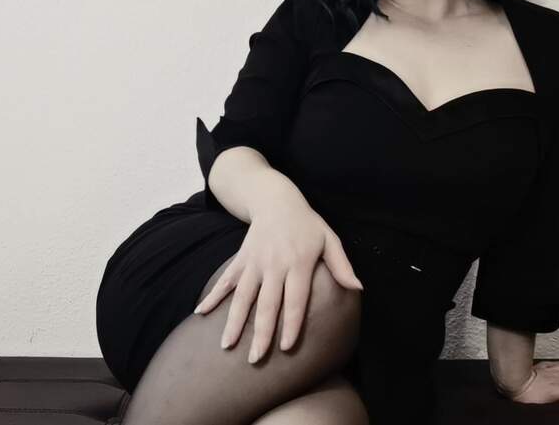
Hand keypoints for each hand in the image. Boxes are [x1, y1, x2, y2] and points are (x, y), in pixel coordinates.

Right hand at [192, 204, 362, 363]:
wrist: (276, 199)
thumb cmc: (307, 224)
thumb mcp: (329, 239)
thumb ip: (341, 265)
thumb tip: (358, 288)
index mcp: (298, 262)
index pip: (295, 299)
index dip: (290, 324)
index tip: (285, 348)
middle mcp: (274, 264)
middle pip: (267, 303)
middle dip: (260, 333)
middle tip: (255, 359)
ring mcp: (254, 262)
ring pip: (243, 296)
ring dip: (234, 321)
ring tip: (226, 345)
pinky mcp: (241, 259)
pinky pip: (226, 280)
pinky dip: (212, 295)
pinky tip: (201, 313)